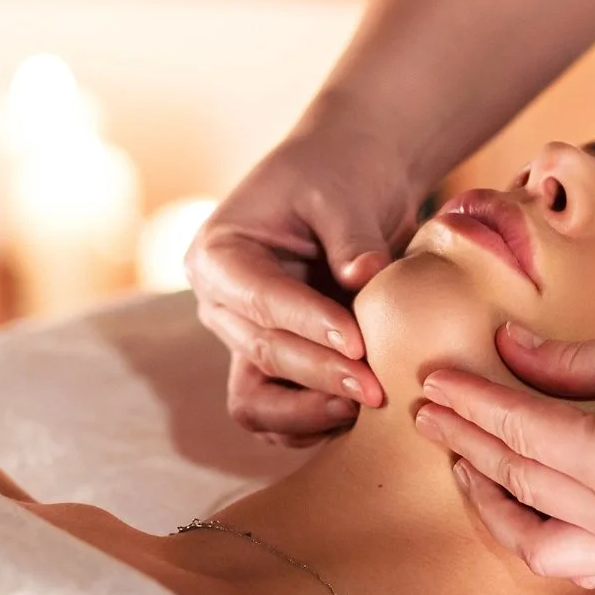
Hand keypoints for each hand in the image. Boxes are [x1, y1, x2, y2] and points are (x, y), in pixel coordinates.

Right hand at [186, 104, 420, 447]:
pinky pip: (282, 410)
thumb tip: (363, 276)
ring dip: (310, 410)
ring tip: (366, 407)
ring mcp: (246, 338)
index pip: (260, 299)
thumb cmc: (340, 175)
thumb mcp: (343, 194)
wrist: (354, 180)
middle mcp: (221, 304)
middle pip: (263, 352)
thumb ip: (352, 238)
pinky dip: (315, 420)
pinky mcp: (278, 363)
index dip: (306, 325)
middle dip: (319, 372)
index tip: (357, 343)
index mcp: (219, 254)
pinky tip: (362, 417)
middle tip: (375, 386)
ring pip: (260, 398)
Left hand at [416, 317, 594, 586]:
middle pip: (519, 486)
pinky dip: (547, 540)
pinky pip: (589, 569)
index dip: (470, 401)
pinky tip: (534, 505)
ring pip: (543, 551)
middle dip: (468, 444)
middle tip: (433, 411)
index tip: (434, 378)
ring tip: (471, 463)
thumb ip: (570, 363)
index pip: (517, 433)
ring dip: (498, 508)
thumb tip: (507, 351)